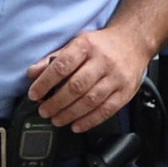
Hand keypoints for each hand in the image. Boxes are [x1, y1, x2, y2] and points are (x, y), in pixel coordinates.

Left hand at [23, 19, 147, 132]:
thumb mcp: (77, 43)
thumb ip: (54, 59)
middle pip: (76, 86)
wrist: (134, 41)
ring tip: (57, 119)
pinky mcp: (126, 91)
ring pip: (91, 100)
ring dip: (70, 114)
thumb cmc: (102, 44)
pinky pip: (107, 110)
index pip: (62, 66)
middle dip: (56, 102)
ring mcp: (116, 77)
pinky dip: (90, 121)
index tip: (34, 94)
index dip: (45, 82)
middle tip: (44, 111)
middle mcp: (103, 61)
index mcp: (86, 46)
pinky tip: (77, 125)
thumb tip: (33, 73)